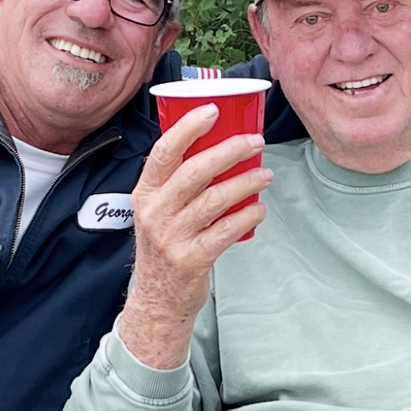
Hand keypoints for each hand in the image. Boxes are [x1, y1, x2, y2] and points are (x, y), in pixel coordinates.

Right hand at [118, 106, 273, 368]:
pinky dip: (246, 216)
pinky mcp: (191, 259)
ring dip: (245, 183)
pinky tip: (259, 209)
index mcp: (144, 194)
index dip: (188, 128)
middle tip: (255, 141)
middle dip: (229, 151)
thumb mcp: (157, 212)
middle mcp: (154, 213)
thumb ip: (177, 184)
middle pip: (194, 171)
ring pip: (214, 200)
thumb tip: (219, 147)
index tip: (213, 110)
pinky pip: (225, 231)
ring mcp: (171, 237)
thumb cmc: (164, 248)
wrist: (156, 300)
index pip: (163, 152)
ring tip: (265, 175)